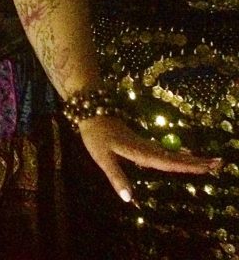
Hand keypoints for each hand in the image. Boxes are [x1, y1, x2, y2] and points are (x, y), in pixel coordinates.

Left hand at [77, 115, 221, 201]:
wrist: (91, 111)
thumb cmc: (95, 135)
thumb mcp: (102, 158)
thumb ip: (116, 177)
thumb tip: (128, 199)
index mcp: (140, 152)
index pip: (168, 163)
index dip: (187, 166)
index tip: (206, 168)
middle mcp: (146, 147)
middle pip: (175, 157)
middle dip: (197, 161)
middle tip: (219, 163)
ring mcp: (144, 143)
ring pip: (171, 153)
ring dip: (189, 158)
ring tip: (208, 163)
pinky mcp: (139, 141)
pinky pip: (163, 150)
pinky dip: (177, 155)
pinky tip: (182, 156)